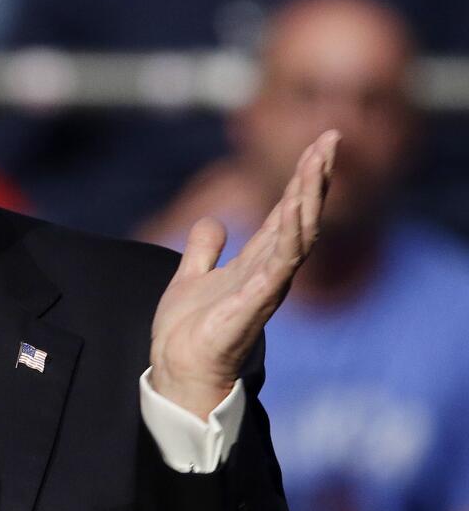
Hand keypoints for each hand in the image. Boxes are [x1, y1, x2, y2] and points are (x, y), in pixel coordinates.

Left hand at [149, 130, 339, 418]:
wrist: (178, 371)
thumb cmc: (189, 333)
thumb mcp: (191, 276)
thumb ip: (205, 249)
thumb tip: (213, 221)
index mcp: (256, 262)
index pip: (286, 211)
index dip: (303, 178)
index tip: (321, 143)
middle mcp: (268, 272)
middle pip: (300, 216)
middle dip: (315, 177)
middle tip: (332, 138)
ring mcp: (264, 289)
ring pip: (296, 238)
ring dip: (308, 201)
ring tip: (317, 166)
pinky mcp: (251, 306)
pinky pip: (276, 269)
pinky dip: (288, 241)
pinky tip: (295, 213)